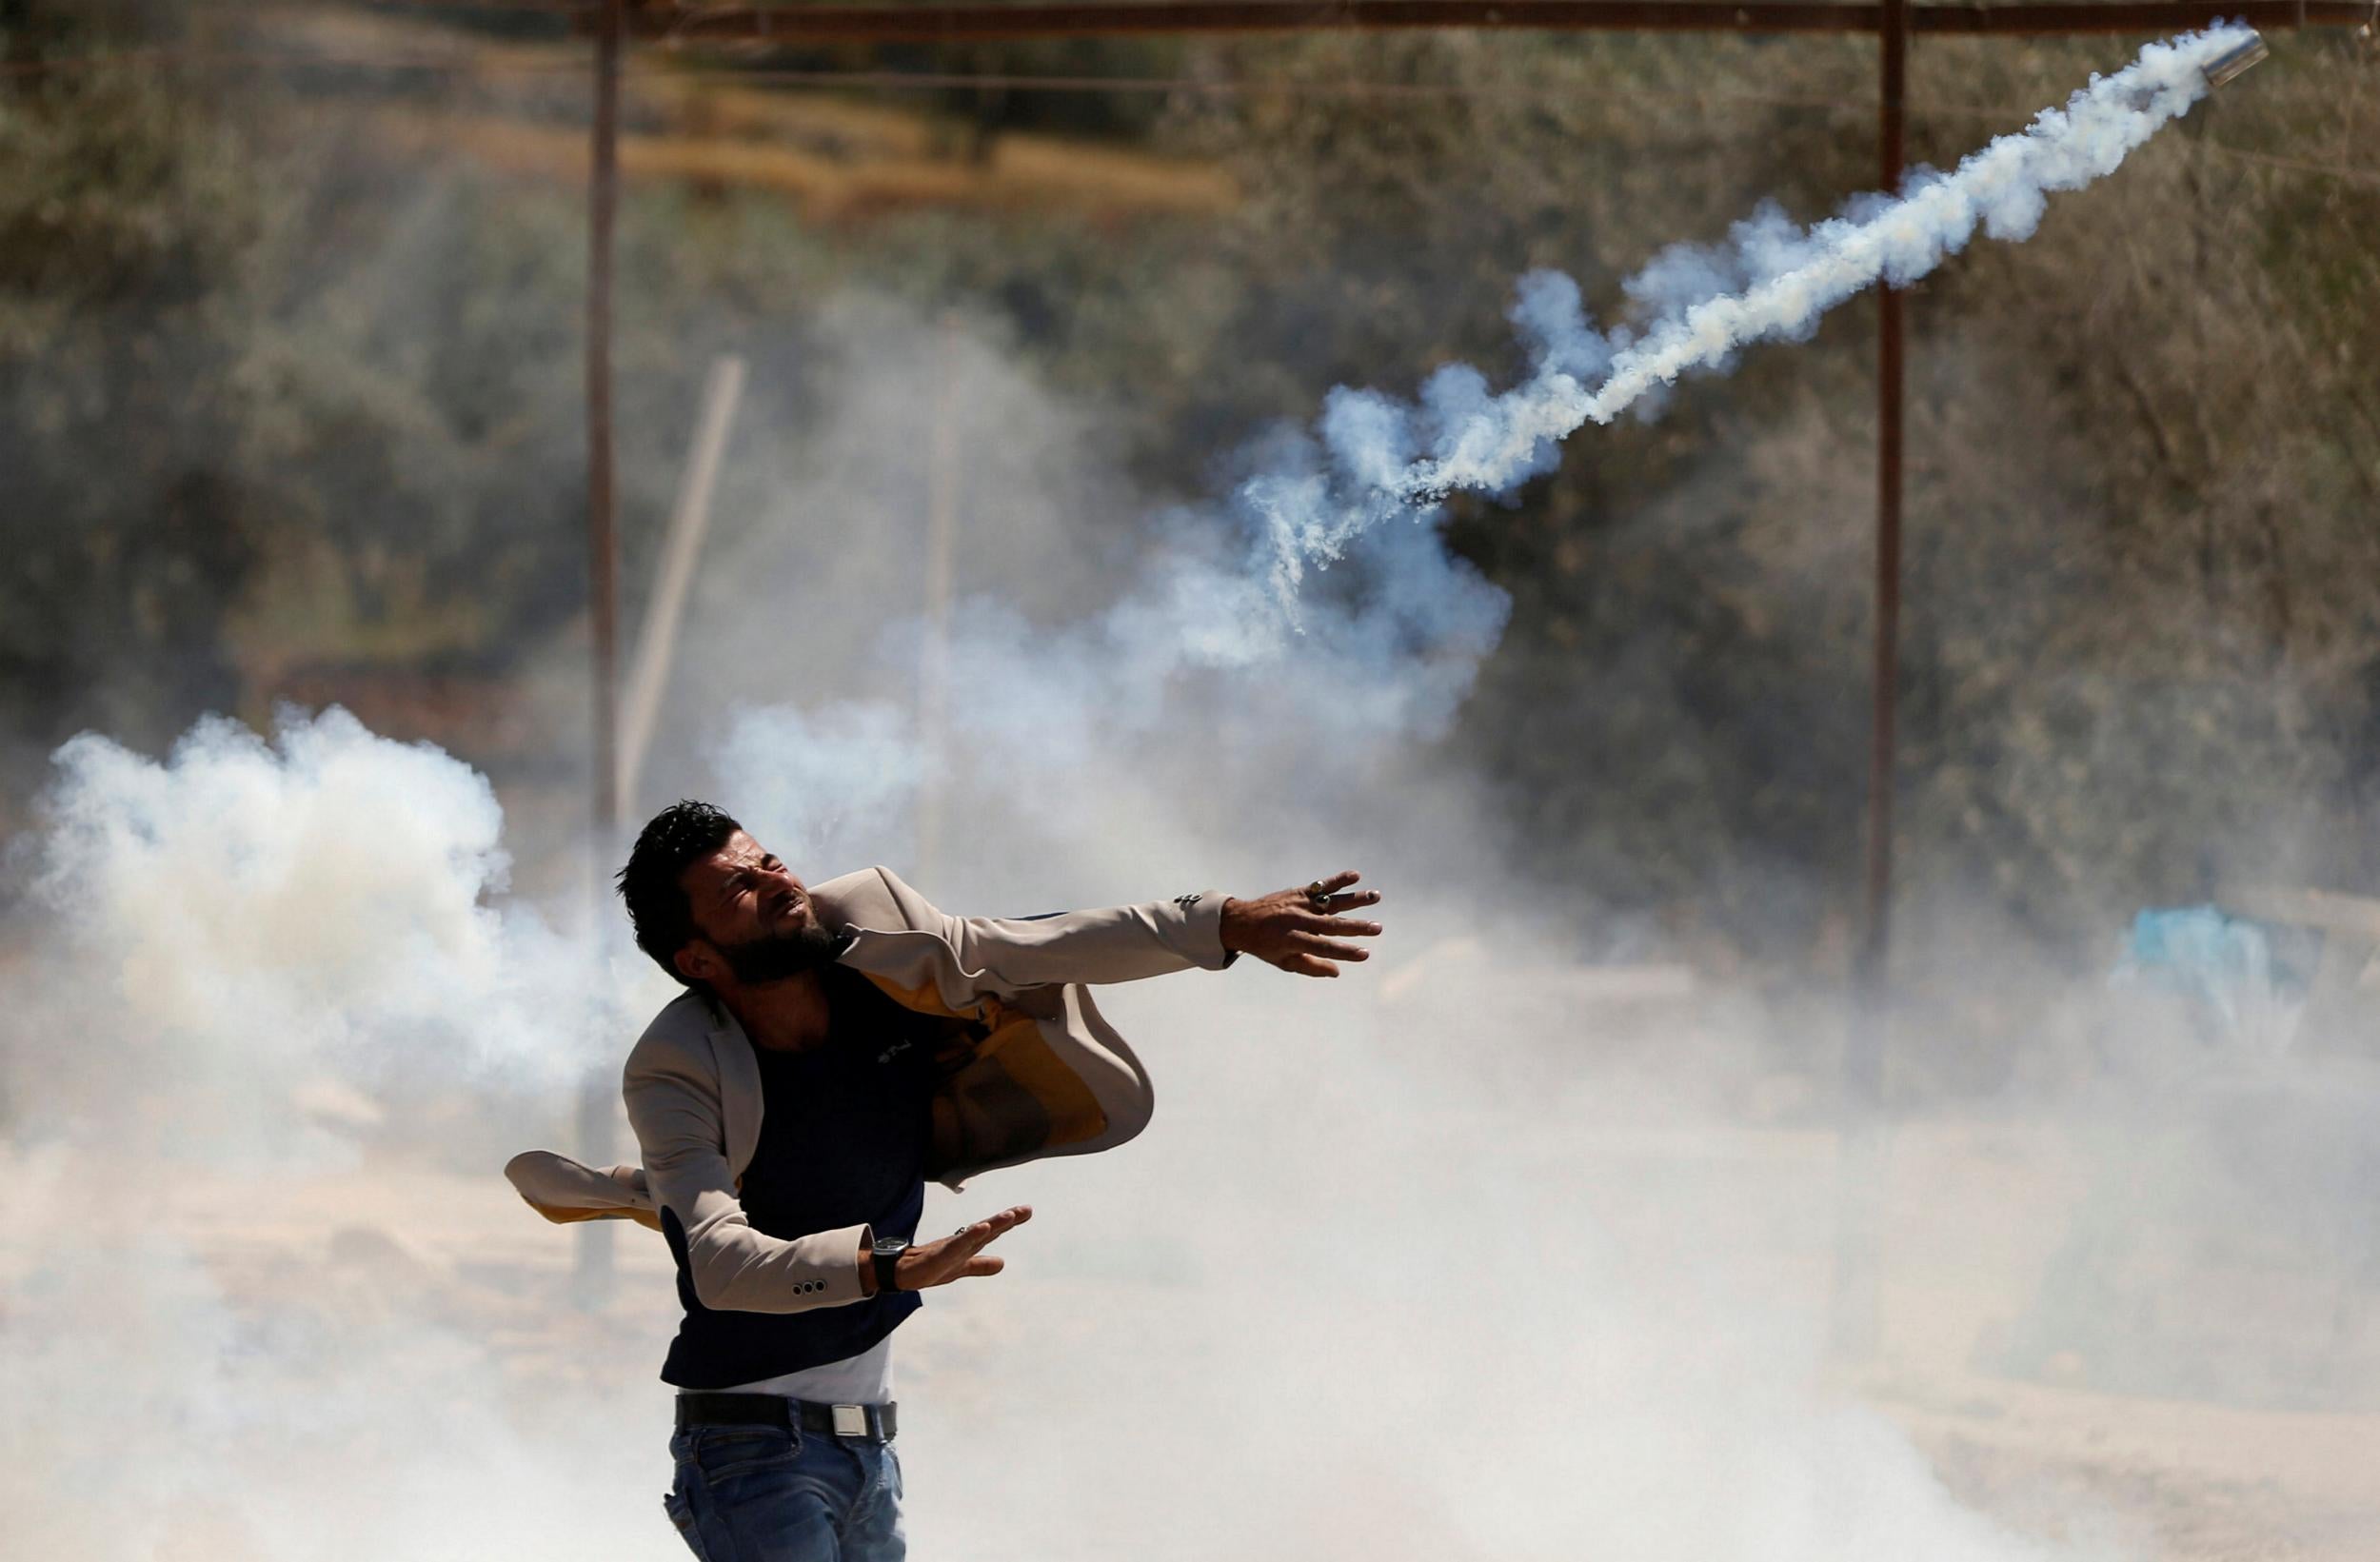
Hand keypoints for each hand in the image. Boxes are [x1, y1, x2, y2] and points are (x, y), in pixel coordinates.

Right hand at [863, 1205, 1033, 1293]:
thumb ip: (980, 1265)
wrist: (904, 1273)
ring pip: (975, 1233)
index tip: (1027, 1210)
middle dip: (1006, 1218)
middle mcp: (962, 1242)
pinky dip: (971, 1235)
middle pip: (988, 1228)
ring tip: (1010, 1215)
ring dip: (993, 1223)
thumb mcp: (961, 1268)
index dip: (1009, 1221)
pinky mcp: (940, 1255)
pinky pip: (958, 1244)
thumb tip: (1002, 1264)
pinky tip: (982, 1228)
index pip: (992, 1231)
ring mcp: (952, 1247)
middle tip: (1026, 1209)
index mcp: (968, 1244)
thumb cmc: (932, 1267)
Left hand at [1218, 870, 1383, 977]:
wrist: (1242, 921)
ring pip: (1331, 901)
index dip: (1345, 952)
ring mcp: (1299, 904)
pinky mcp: (1299, 892)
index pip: (1323, 948)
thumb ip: (1311, 967)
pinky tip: (1356, 876)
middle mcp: (1297, 920)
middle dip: (1356, 927)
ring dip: (1355, 898)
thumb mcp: (1284, 962)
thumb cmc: (1266, 946)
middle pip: (1332, 924)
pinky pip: (1321, 886)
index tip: (1365, 954)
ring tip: (1375, 896)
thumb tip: (1337, 971)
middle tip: (1378, 928)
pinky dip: (1338, 880)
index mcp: (1292, 940)